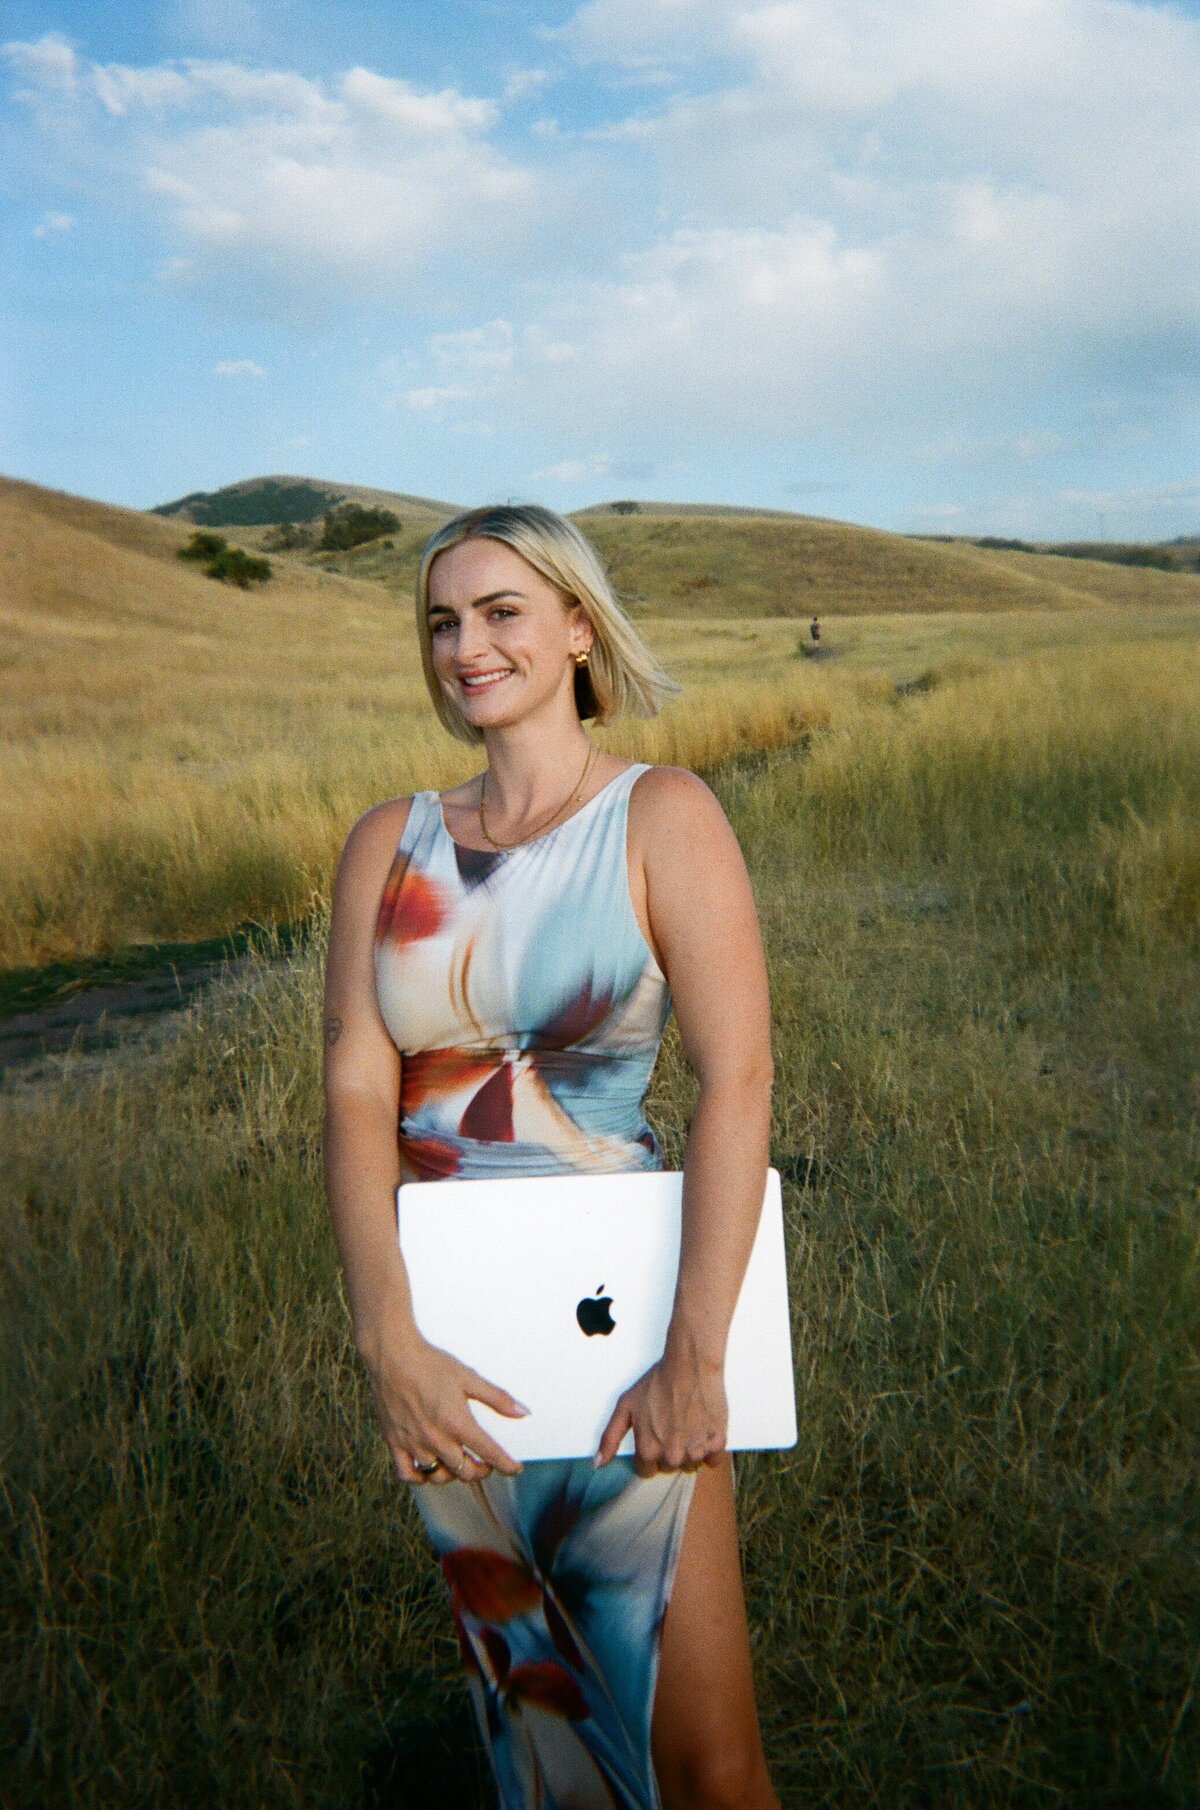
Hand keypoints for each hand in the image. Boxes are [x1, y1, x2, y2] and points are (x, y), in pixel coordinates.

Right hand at [361, 1328, 528, 1487]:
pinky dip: (420, 1477)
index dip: (506, 1465)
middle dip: (480, 1470)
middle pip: (465, 1471)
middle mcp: (436, 1439)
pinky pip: (407, 1474)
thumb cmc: (430, 1363)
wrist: (392, 1354)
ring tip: (459, 1462)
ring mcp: (414, 1443)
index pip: (489, 1453)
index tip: (515, 1468)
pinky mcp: (395, 1442)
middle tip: (485, 1462)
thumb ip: (497, 1398)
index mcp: (457, 1423)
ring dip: (453, 1474)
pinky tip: (428, 1468)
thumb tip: (523, 1412)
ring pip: (438, 1475)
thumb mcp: (469, 1377)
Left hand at [594, 1346, 727, 1477]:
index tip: (654, 1433)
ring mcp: (696, 1451)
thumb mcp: (625, 1406)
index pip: (647, 1470)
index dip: (648, 1451)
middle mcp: (673, 1456)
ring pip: (690, 1464)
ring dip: (689, 1449)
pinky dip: (709, 1446)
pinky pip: (713, 1460)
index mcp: (648, 1450)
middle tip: (671, 1424)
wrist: (690, 1364)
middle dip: (668, 1450)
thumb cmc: (657, 1382)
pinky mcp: (718, 1444)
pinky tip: (702, 1426)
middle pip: (669, 1467)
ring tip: (687, 1423)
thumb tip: (598, 1464)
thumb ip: (610, 1438)